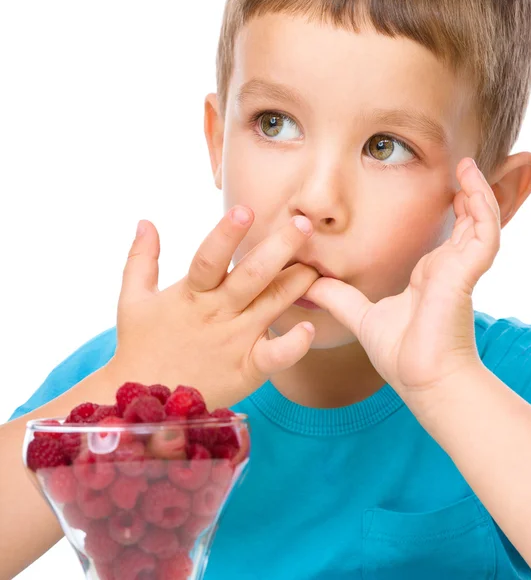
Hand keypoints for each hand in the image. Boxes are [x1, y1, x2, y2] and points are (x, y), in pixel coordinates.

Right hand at [109, 208, 319, 409]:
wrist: (149, 402)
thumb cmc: (142, 345)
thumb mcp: (133, 299)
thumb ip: (141, 258)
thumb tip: (145, 221)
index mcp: (191, 294)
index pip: (209, 258)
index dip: (226, 234)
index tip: (245, 210)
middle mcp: (217, 313)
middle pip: (252, 276)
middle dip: (280, 247)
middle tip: (304, 224)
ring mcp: (235, 341)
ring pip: (271, 305)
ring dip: (297, 283)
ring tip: (316, 265)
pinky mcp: (248, 368)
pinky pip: (276, 355)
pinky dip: (295, 344)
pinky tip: (309, 327)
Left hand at [304, 158, 500, 400]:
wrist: (423, 381)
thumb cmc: (401, 356)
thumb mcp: (361, 316)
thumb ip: (337, 297)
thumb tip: (309, 283)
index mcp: (428, 277)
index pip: (440, 237)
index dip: (440, 214)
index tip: (426, 190)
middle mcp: (447, 268)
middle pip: (462, 223)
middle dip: (460, 196)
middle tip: (454, 168)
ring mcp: (460, 269)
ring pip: (478, 221)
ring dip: (475, 192)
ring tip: (466, 166)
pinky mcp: (467, 273)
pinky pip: (484, 232)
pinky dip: (481, 206)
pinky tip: (470, 183)